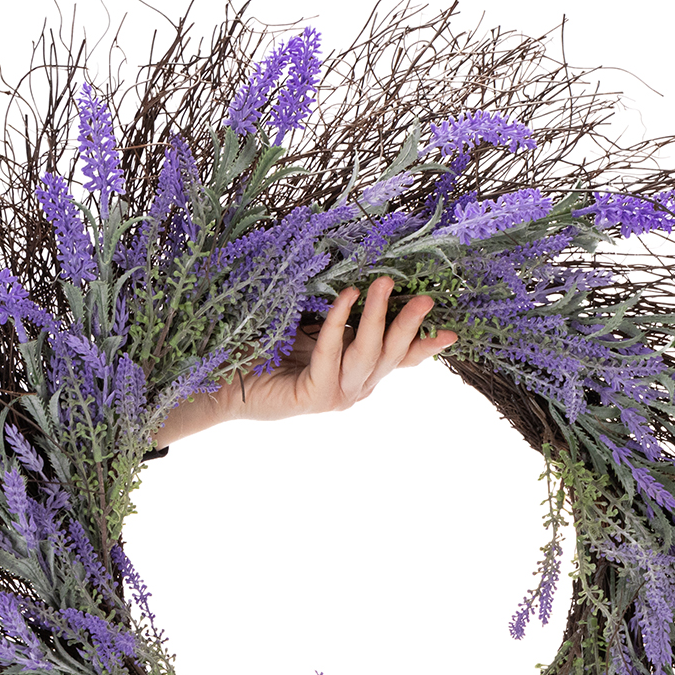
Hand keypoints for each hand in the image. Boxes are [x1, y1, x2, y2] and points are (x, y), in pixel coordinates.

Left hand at [151, 277, 457, 446]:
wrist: (222, 378)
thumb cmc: (264, 347)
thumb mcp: (312, 323)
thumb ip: (340, 314)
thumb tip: (366, 276)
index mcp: (356, 371)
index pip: (398, 359)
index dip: (425, 346)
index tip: (452, 331)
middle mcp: (352, 388)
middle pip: (391, 355)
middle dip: (408, 323)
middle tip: (422, 293)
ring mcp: (336, 396)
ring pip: (368, 355)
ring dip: (377, 317)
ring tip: (384, 283)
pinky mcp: (315, 397)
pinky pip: (334, 355)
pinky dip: (339, 324)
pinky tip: (344, 297)